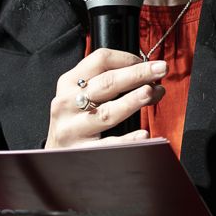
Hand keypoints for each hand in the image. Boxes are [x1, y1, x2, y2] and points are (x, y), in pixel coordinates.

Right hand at [44, 49, 167, 147]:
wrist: (54, 157)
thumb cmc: (75, 120)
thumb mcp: (79, 95)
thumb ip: (104, 82)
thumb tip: (146, 73)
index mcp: (69, 83)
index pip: (100, 60)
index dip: (127, 58)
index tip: (146, 62)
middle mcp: (67, 103)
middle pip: (107, 83)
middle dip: (137, 74)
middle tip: (161, 69)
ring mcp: (73, 128)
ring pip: (107, 112)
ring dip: (132, 101)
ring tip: (152, 93)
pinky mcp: (81, 151)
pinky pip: (108, 145)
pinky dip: (127, 140)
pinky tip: (143, 135)